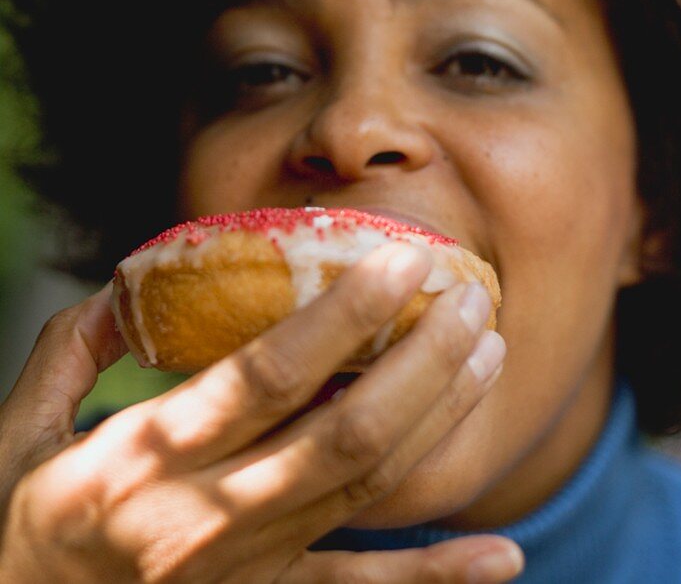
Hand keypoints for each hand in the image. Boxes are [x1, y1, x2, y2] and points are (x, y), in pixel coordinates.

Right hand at [0, 244, 519, 581]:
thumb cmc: (18, 530)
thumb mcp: (20, 431)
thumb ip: (73, 346)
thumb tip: (128, 281)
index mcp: (144, 457)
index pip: (266, 376)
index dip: (345, 316)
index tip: (404, 259)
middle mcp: (206, 517)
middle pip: (344, 434)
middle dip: (423, 361)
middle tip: (471, 299)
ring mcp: (245, 570)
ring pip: (366, 491)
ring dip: (438, 419)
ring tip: (487, 354)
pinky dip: (436, 577)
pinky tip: (502, 553)